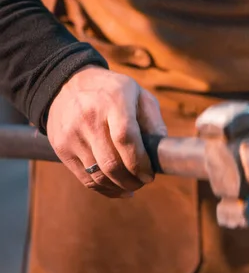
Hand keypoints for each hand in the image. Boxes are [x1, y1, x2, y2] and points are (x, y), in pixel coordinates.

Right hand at [46, 65, 166, 197]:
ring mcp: (72, 134)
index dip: (139, 163)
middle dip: (132, 180)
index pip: (126, 138)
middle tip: (143, 182)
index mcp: (114, 100)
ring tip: (132, 186)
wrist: (68, 83)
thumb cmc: (112, 92)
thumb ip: (154, 122)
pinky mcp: (61, 148)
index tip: (150, 175)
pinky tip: (117, 188)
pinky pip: (85, 178)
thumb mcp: (138, 94)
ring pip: (98, 175)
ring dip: (119, 187)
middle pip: (111, 163)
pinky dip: (104, 189)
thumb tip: (162, 153)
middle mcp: (89, 117)